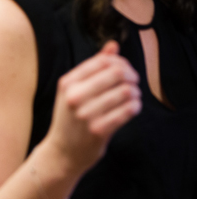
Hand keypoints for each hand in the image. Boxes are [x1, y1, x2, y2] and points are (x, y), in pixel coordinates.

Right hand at [45, 40, 140, 174]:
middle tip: (133, 85)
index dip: (121, 63)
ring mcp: (85, 114)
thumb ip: (93, 68)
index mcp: (67, 83)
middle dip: (131, 77)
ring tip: (132, 99)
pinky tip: (131, 109)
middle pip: (117, 73)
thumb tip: (113, 45)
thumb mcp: (74, 91)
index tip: (125, 72)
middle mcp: (74, 97)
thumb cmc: (71, 119)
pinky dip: (135, 107)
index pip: (103, 61)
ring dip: (135, 94)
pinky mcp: (98, 130)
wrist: (63, 153)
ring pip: (126, 91)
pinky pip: (128, 110)